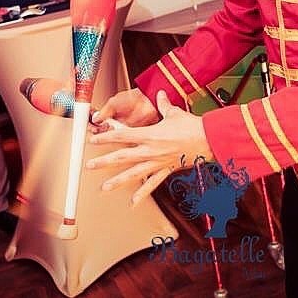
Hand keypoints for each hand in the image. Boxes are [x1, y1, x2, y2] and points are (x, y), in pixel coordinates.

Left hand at [88, 91, 212, 204]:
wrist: (208, 140)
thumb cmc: (192, 126)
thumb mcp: (174, 113)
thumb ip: (163, 105)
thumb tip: (160, 94)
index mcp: (150, 134)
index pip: (122, 136)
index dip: (106, 137)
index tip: (93, 140)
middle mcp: (150, 150)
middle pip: (122, 157)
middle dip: (104, 161)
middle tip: (89, 166)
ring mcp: (157, 162)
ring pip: (133, 173)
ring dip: (117, 181)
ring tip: (104, 187)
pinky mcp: (166, 170)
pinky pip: (152, 184)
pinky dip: (142, 194)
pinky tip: (132, 202)